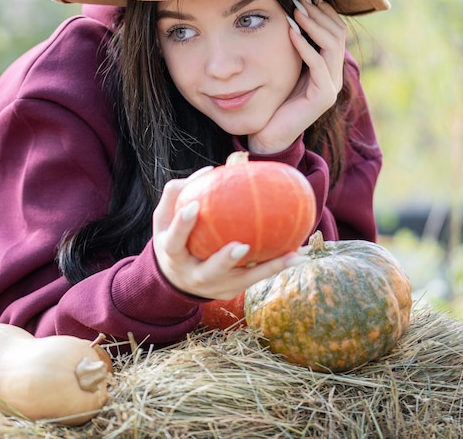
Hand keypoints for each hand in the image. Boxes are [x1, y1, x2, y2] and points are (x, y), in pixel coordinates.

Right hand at [151, 168, 306, 298]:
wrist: (178, 281)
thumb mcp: (165, 219)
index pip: (174, 241)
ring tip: (291, 255)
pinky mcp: (231, 291)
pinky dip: (276, 266)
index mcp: (173, 255)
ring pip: (243, 280)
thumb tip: (209, 170)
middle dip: (225, 260)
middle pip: (209, 271)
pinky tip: (296, 255)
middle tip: (242, 246)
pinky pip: (257, 278)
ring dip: (268, 268)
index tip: (194, 206)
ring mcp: (214, 286)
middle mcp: (194, 275)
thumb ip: (179, 194)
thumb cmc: (174, 238)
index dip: (182, 225)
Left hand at [247, 0, 347, 153]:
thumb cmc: (273, 98)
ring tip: (296, 10)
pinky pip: (318, 65)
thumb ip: (293, 44)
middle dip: (319, 12)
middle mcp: (335, 74)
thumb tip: (288, 10)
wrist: (269, 132)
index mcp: (328, 65)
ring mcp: (332, 86)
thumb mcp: (285, 64)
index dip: (324, 9)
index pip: (336, 29)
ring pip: (332, 46)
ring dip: (313, 25)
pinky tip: (291, 33)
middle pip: (338, 33)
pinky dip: (305, 46)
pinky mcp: (323, 97)